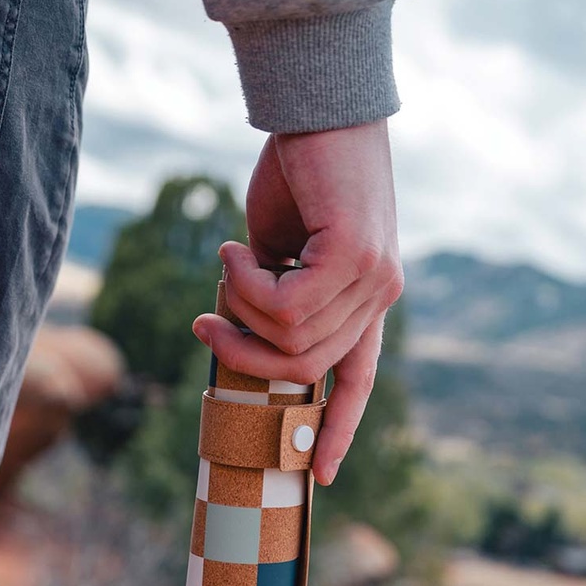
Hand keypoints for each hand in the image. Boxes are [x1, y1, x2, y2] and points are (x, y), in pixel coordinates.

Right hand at [193, 120, 403, 485]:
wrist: (317, 109)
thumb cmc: (299, 177)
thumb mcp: (282, 254)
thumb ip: (276, 299)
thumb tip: (243, 338)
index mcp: (367, 302)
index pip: (360, 379)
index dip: (340, 429)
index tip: (324, 477)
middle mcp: (380, 296)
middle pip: (305, 366)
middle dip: (244, 353)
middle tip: (205, 318)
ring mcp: (375, 279)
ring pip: (290, 338)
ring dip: (240, 307)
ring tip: (228, 262)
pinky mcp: (358, 257)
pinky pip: (283, 305)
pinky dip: (245, 283)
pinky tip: (238, 246)